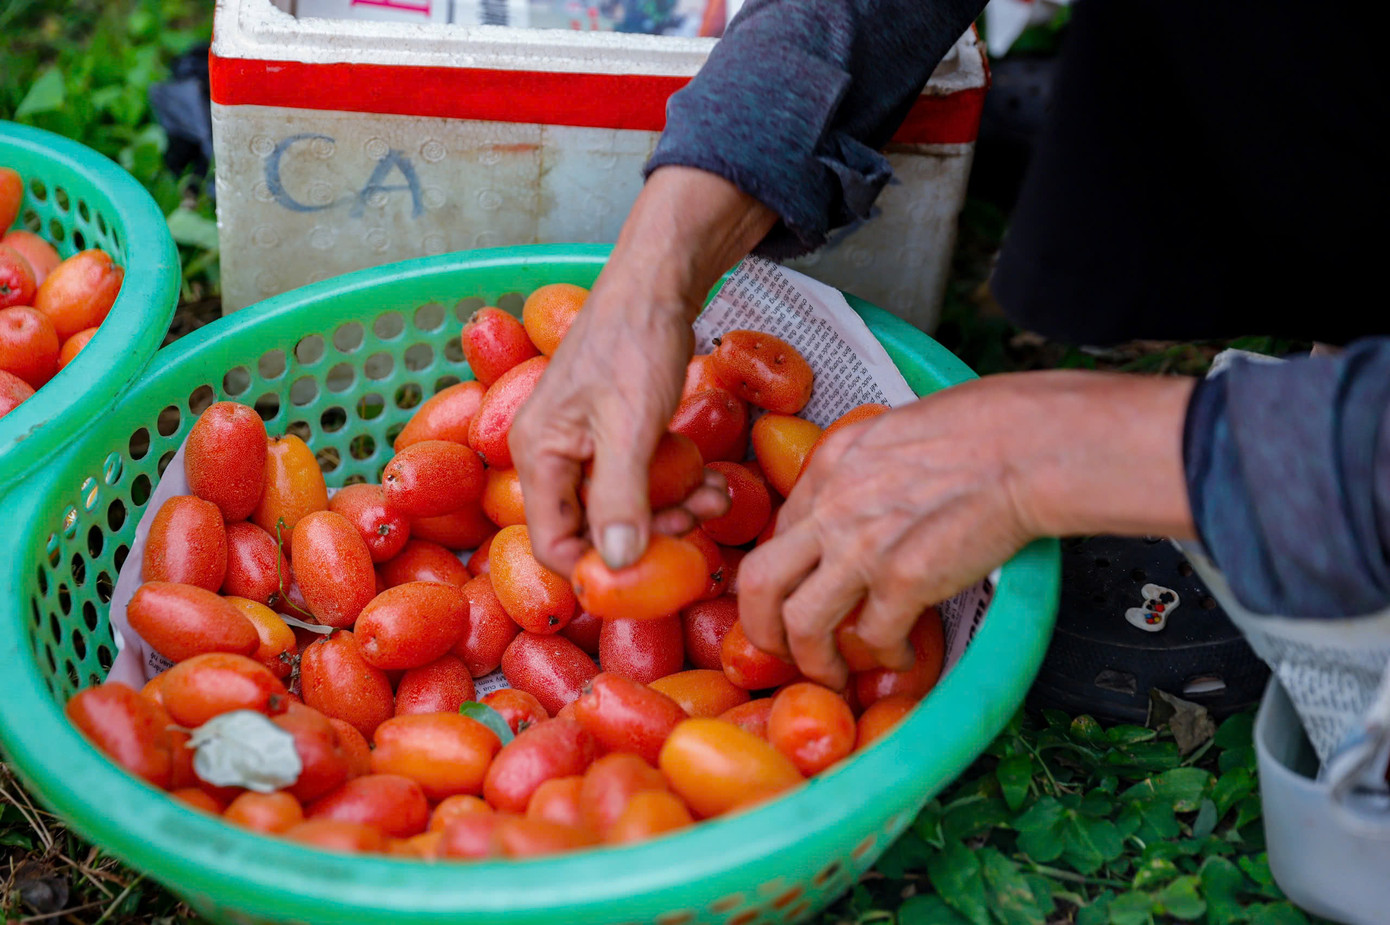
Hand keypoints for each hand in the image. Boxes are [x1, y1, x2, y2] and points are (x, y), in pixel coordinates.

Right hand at [511, 167, 776, 575]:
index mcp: (538, 455)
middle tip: (697, 519)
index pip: (553, 544)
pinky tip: (710, 477)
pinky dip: (676, 484)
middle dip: (651, 533)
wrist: (658, 281)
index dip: (599, 569)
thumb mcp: (629, 427)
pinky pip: (642, 479)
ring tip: (714, 494)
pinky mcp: (613, 433)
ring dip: (673, 509)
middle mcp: (552, 455)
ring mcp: (583, 444)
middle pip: (594, 529)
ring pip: (625, 506)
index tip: (652, 575)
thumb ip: (619, 498)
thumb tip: (615, 565)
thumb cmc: (635, 344)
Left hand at [738, 371, 1197, 688]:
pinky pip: (873, 635)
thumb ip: (864, 469)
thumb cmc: (983, 429)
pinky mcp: (904, 578)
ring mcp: (862, 545)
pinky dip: (884, 655)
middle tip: (781, 651)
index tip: (794, 598)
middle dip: (761, 627)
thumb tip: (862, 503)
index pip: (778, 532)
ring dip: (812, 659)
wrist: (1024, 444)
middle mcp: (832, 506)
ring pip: (800, 622)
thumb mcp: (895, 432)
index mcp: (829, 464)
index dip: (781, 575)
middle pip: (759, 581)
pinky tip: (900, 655)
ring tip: (833, 674)